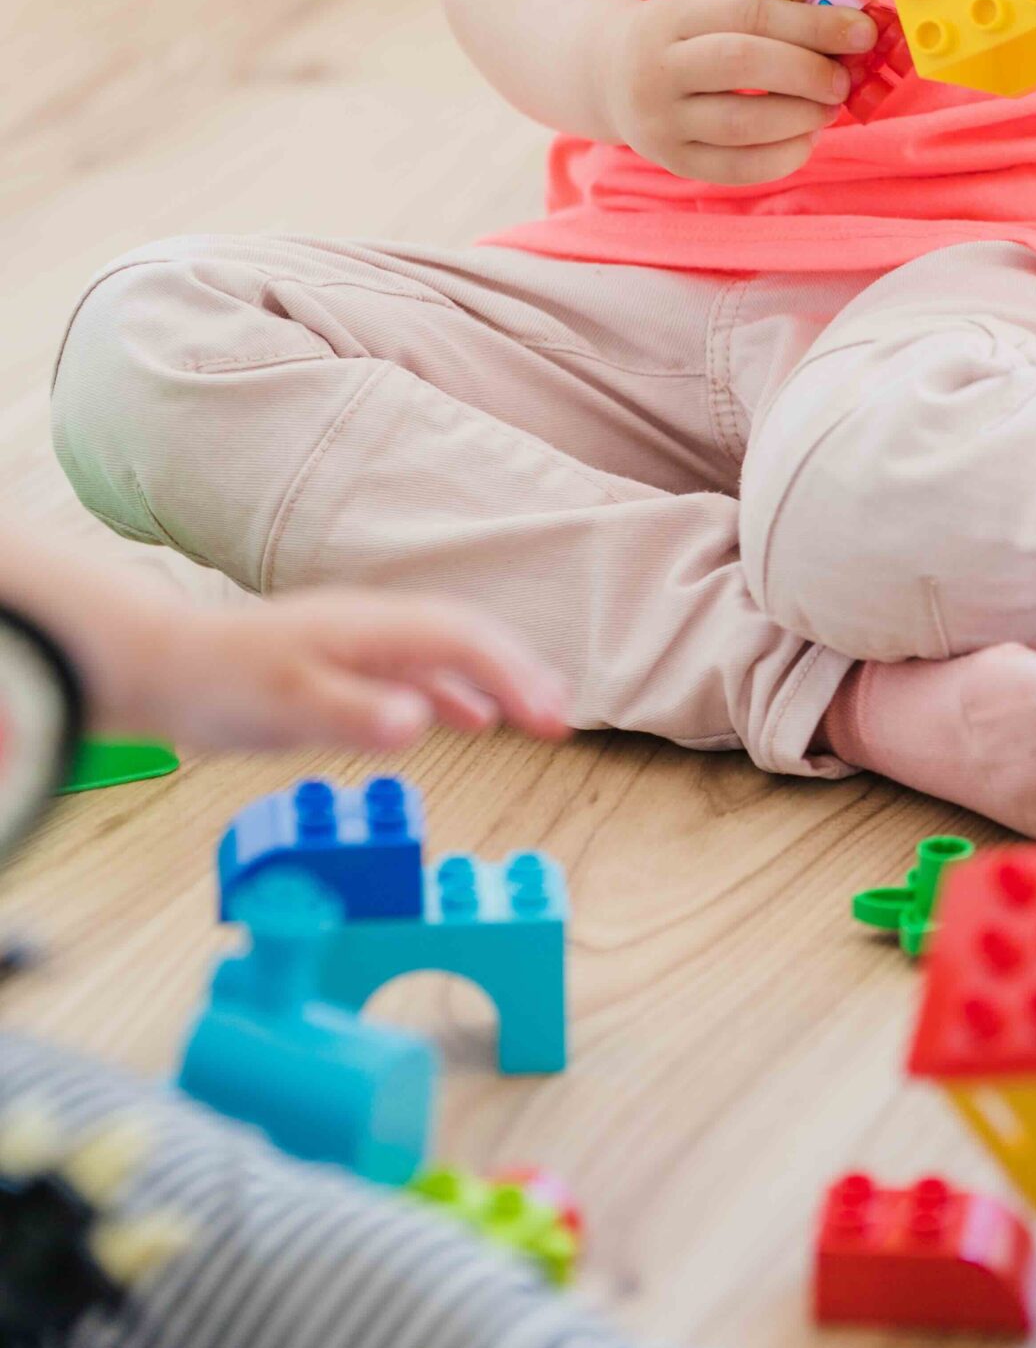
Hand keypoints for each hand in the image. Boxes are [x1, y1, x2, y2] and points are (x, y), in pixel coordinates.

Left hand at [101, 588, 573, 753]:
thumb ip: (354, 714)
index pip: (462, 641)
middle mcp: (375, 626)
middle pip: (467, 639)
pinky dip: (458, 693)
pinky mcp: (347, 666)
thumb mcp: (285, 707)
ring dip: (497, 680)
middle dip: (519, 672)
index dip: (512, 675)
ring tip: (540, 714)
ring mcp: (363, 644)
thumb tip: (422, 721)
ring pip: (449, 654)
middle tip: (560, 718)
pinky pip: (420, 673)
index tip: (548, 716)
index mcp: (369, 628)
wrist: (164, 667)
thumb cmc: (220, 685)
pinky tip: (474, 720)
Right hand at [603, 0, 874, 184]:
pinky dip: (783, 156)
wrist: (609, 76)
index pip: (751, 16)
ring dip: (801, 117)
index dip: (813, 26)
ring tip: (828, 109)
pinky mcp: (673, 161)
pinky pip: (737, 169)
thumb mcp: (707, 10)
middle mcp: (658, 68)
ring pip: (741, 124)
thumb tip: (849, 36)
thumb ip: (769, 19)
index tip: (861, 33)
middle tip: (843, 80)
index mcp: (672, 16)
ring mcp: (660, 121)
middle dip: (808, 72)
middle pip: (743, 65)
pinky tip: (805, 138)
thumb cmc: (684, 38)